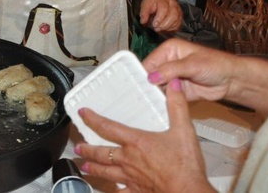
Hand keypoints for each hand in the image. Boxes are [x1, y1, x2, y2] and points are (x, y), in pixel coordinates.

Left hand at [74, 79, 214, 192]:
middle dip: (88, 149)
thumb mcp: (184, 130)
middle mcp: (128, 160)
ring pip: (106, 171)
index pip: (107, 127)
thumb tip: (174, 85)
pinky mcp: (137, 192)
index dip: (92, 119)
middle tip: (78, 147)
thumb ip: (177, 106)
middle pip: (101, 152)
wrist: (189, 192)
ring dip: (93, 167)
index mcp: (136, 142)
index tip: (82, 113)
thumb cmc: (185, 165)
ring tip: (84, 166)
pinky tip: (108, 189)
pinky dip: (111, 189)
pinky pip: (119, 191)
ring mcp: (130, 178)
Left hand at [139, 0, 181, 32]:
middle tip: (156, 28)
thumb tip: (143, 21)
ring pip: (177, 20)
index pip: (164, 9)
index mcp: (163, 0)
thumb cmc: (154, 0)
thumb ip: (144, 13)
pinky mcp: (179, 15)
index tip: (154, 24)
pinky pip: (178, 23)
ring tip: (160, 29)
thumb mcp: (145, 3)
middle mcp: (173, 5)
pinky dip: (172, 28)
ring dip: (168, 27)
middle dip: (164, 24)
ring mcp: (177, 10)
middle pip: (173, 15)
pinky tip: (165, 29)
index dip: (159, 19)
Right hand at [142, 38, 236, 102]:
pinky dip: (162, 101)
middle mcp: (168, 63)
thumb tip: (151, 77)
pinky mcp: (177, 90)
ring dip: (153, 94)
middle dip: (147, 85)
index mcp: (169, 50)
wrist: (233, 81)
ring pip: (156, 87)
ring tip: (146, 102)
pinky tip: (156, 106)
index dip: (142, 73)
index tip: (136, 85)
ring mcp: (172, 78)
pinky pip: (165, 97)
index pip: (149, 62)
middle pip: (150, 75)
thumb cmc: (217, 65)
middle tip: (139, 96)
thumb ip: (170, 70)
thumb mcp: (192, 64)